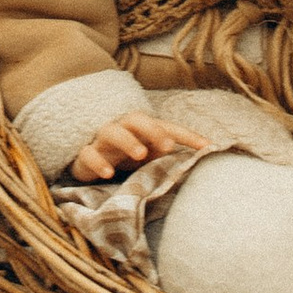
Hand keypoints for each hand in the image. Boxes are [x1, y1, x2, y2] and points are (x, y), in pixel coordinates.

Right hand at [69, 111, 208, 184]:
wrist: (86, 158)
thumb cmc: (124, 156)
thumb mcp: (148, 156)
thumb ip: (167, 156)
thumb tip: (197, 161)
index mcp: (142, 129)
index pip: (167, 127)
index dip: (187, 136)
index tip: (208, 146)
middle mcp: (123, 129)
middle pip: (136, 119)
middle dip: (152, 129)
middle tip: (167, 145)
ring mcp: (102, 141)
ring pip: (112, 132)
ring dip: (127, 141)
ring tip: (140, 154)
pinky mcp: (84, 155)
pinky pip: (88, 154)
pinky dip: (97, 162)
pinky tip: (107, 173)